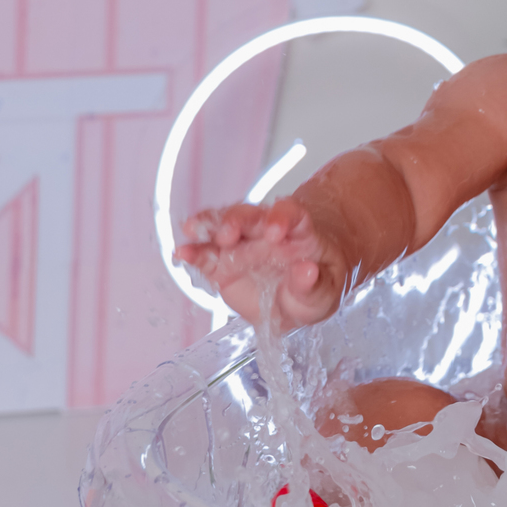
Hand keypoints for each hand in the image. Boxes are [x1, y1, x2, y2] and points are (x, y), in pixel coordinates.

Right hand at [175, 197, 345, 330]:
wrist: (300, 287)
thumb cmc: (316, 283)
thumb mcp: (324, 292)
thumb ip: (314, 286)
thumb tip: (307, 272)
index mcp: (299, 232)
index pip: (292, 214)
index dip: (282, 217)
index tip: (274, 231)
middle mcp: (267, 230)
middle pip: (251, 215)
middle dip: (237, 220)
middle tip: (228, 232)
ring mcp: (242, 243)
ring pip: (223, 225)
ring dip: (209, 227)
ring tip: (194, 231)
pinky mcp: (222, 261)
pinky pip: (205, 253)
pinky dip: (193, 251)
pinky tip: (182, 253)